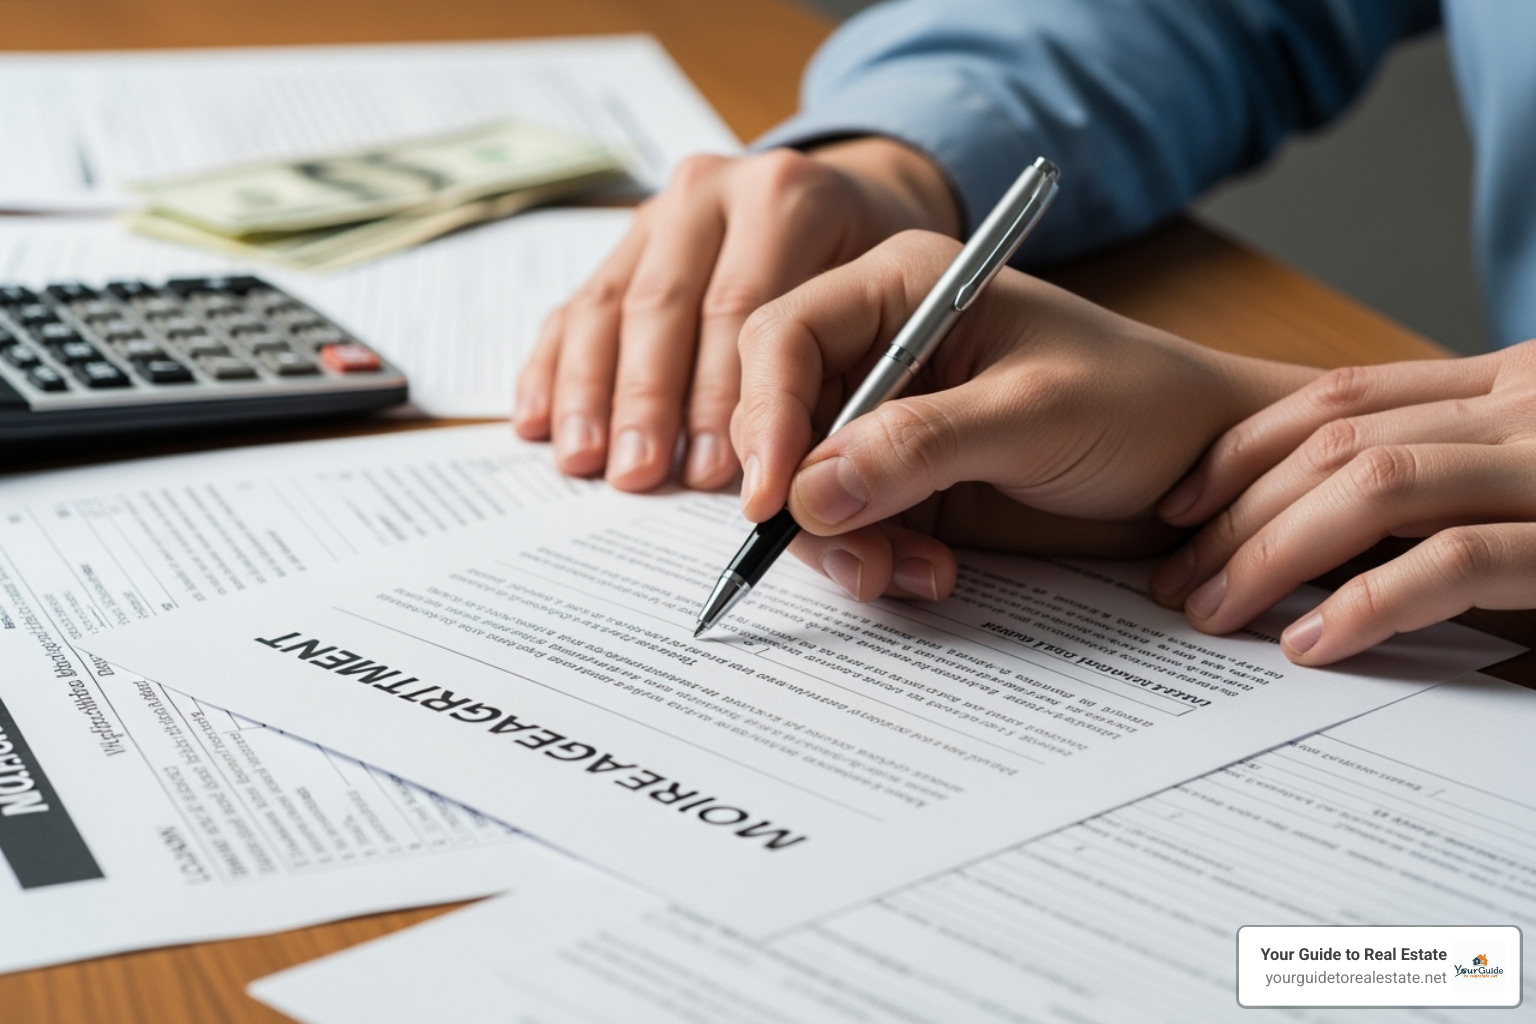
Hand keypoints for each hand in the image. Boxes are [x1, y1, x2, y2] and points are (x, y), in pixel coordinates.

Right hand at [513, 138, 959, 491]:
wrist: (872, 219)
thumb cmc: (915, 291)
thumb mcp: (951, 338)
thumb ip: (910, 427)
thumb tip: (822, 505)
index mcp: (801, 197)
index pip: (755, 310)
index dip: (738, 404)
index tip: (733, 484)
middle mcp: (722, 191)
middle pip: (671, 305)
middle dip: (653, 402)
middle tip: (641, 479)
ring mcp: (667, 215)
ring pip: (614, 304)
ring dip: (594, 391)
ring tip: (587, 464)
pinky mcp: (634, 248)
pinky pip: (581, 305)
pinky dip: (555, 367)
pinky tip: (539, 424)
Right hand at [731, 231, 1312, 601]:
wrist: (1203, 472)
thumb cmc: (1141, 405)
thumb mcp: (1032, 415)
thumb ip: (917, 444)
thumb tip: (808, 491)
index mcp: (903, 288)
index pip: (787, 337)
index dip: (766, 415)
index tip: (772, 496)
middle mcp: (882, 350)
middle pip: (781, 420)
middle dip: (800, 497)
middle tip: (851, 556)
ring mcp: (888, 422)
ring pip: (806, 487)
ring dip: (841, 544)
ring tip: (905, 573)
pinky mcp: (903, 485)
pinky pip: (849, 529)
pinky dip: (872, 561)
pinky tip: (928, 573)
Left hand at [1150, 343, 1535, 664]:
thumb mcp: (1530, 470)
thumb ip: (1446, 477)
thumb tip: (1321, 527)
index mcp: (1505, 382)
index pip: (1343, 396)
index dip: (1245, 449)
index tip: (1178, 503)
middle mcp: (1522, 406)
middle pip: (1338, 445)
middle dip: (1238, 515)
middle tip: (1175, 579)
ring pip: (1375, 488)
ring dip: (1274, 555)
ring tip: (1214, 612)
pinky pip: (1453, 561)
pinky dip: (1367, 602)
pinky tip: (1309, 641)